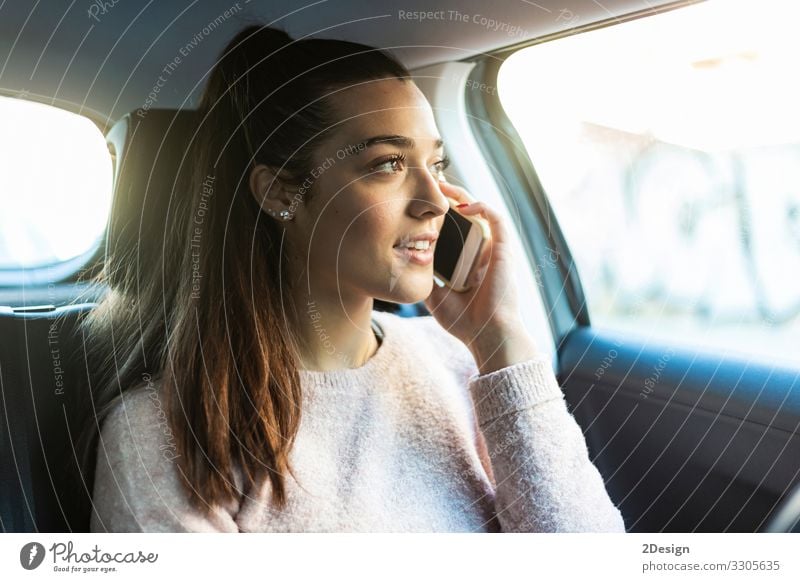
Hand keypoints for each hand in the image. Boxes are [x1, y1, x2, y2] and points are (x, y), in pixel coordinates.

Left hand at [424, 181, 527, 362]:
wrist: (487, 335)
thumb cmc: (466, 322)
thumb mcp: (437, 297)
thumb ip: (427, 280)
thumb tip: (406, 267)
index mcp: (470, 261)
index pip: (457, 229)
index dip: (442, 213)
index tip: (422, 204)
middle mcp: (483, 251)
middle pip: (468, 214)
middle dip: (450, 197)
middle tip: (430, 185)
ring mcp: (495, 249)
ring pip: (482, 210)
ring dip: (463, 196)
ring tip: (442, 186)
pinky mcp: (504, 249)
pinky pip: (496, 218)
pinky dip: (481, 207)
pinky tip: (463, 206)